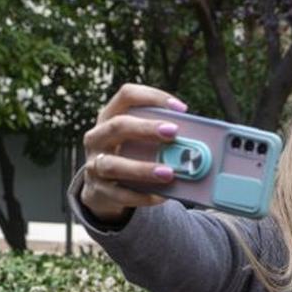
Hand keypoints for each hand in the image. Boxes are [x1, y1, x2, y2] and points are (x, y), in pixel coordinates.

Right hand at [81, 83, 188, 222]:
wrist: (104, 190)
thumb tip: (198, 144)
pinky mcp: (99, 191)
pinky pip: (120, 194)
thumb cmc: (130, 157)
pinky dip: (142, 196)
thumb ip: (160, 137)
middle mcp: (97, 138)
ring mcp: (94, 164)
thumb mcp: (139, 141)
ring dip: (143, 168)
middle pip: (117, 126)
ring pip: (114, 165)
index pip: (126, 95)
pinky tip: (161, 196)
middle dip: (146, 128)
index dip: (152, 97)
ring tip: (169, 172)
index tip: (180, 109)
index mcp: (109, 117)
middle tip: (174, 132)